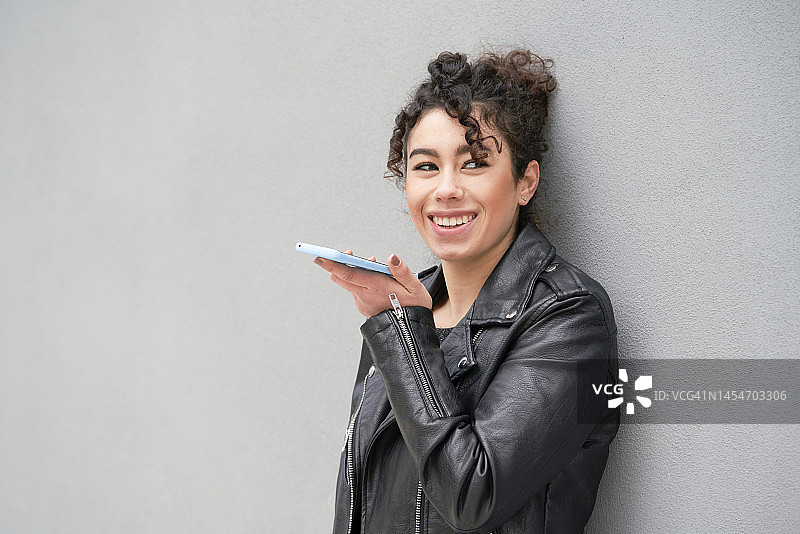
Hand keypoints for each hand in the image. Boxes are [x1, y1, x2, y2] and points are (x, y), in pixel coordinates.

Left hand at [314, 250, 431, 317]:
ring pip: (349, 283)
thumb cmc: (414, 309)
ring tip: (372, 264)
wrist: (411, 333)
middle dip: (339, 264)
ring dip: (354, 272)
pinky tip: (373, 278)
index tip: (322, 257)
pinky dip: (360, 281)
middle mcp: (365, 296)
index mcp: (377, 288)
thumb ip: (402, 271)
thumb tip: (392, 258)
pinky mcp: (363, 306)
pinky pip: (356, 290)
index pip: (349, 275)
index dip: (334, 264)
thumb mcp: (415, 288)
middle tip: (347, 253)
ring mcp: (362, 303)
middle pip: (342, 278)